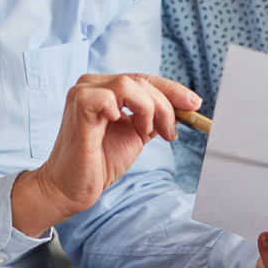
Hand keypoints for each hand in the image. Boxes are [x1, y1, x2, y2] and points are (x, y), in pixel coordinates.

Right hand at [13, 73, 200, 234]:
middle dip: (166, 105)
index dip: (171, 90)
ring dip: (149, 109)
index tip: (194, 104)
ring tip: (146, 133)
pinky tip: (127, 126)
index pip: (143, 79)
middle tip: (172, 132)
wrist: (73, 188)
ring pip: (130, 84)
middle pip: (141, 81)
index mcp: (104, 88)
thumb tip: (183, 105)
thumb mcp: (136, 133)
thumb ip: (153, 117)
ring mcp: (83, 92)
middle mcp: (92, 84)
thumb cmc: (100, 161)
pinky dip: (127, 109)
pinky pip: (109, 96)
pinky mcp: (79, 106)